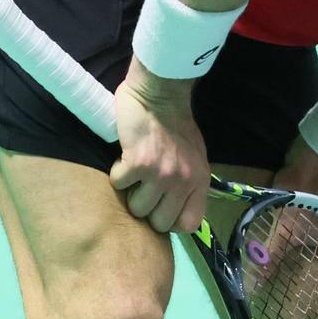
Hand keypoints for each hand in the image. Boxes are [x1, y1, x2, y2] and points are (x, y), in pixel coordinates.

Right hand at [108, 66, 208, 232]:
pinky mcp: (138, 163)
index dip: (171, 221)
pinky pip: (119, 184)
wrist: (160, 93)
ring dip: (130, 191)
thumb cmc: (177, 124)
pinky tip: (124, 158)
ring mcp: (161, 174)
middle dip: (148, 209)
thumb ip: (190, 181)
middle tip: (143, 189)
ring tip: (134, 171)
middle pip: (159, 223)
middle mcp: (183, 182)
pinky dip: (117, 173)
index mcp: (200, 181)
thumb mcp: (196, 156)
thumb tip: (177, 206)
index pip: (189, 224)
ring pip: (137, 207)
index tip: (161, 208)